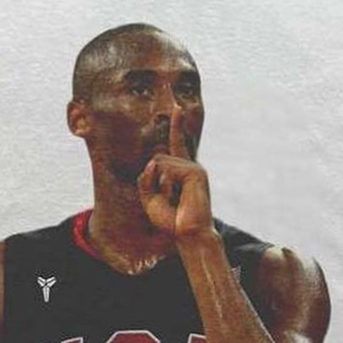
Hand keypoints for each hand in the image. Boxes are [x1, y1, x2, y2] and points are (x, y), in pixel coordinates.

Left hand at [138, 109, 213, 243]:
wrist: (188, 235)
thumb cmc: (172, 220)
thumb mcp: (150, 199)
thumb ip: (146, 178)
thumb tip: (154, 161)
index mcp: (182, 171)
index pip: (177, 144)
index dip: (177, 126)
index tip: (177, 108)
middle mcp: (190, 166)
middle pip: (156, 158)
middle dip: (151, 180)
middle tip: (166, 200)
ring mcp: (194, 168)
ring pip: (159, 163)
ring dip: (158, 184)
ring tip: (173, 200)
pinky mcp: (195, 172)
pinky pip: (166, 169)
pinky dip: (164, 183)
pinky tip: (177, 196)